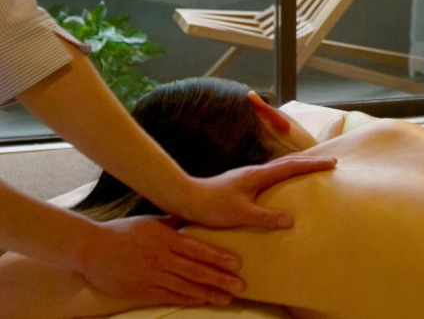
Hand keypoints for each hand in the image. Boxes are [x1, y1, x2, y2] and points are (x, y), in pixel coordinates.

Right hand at [76, 216, 244, 305]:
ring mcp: (151, 275)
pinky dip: (187, 299)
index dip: (218, 257)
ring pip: (186, 286)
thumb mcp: (150, 220)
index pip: (198, 249)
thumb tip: (192, 216)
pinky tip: (201, 301)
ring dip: (208, 293)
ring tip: (227, 298)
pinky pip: (169, 296)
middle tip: (240, 286)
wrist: (89, 248)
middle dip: (220, 279)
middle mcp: (161, 257)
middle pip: (196, 270)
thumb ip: (172, 222)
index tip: (237, 263)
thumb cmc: (121, 231)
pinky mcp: (141, 290)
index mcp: (165, 238)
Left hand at [184, 155, 336, 228]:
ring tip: (313, 170)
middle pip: (288, 163)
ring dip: (298, 166)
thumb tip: (291, 220)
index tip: (331, 163)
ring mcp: (249, 176)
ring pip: (280, 167)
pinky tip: (284, 183)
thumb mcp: (240, 214)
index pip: (291, 167)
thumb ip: (266, 217)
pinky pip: (272, 175)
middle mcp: (255, 171)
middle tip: (330, 163)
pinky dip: (286, 174)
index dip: (312, 165)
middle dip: (310, 162)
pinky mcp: (243, 182)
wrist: (187, 198)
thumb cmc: (212, 206)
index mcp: (258, 175)